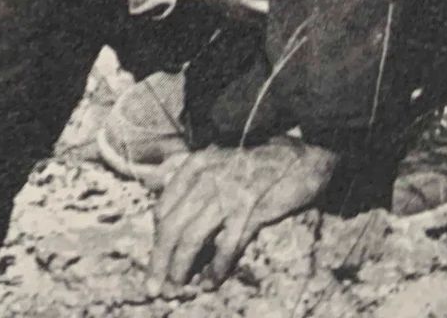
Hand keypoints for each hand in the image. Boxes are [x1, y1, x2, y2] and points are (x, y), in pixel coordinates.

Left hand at [149, 136, 339, 291]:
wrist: (297, 159)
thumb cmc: (252, 163)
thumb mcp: (212, 159)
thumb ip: (180, 171)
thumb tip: (149, 182)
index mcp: (193, 166)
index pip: (163, 208)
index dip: (157, 239)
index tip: (156, 260)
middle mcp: (205, 179)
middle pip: (172, 226)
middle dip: (160, 259)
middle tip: (154, 285)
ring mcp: (228, 195)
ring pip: (193, 237)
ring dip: (182, 266)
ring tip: (178, 286)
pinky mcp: (251, 210)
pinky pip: (227, 245)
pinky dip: (217, 267)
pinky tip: (211, 281)